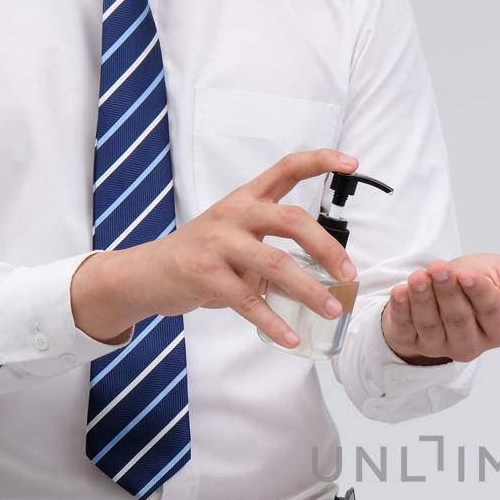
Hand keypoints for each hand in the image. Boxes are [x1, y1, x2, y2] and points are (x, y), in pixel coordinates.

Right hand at [71, 149, 359, 346]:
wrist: (147, 273)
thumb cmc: (202, 255)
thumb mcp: (236, 235)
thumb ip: (273, 243)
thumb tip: (321, 269)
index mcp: (246, 199)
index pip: (286, 169)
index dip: (320, 161)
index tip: (351, 163)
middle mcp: (234, 214)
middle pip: (292, 220)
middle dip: (327, 248)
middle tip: (349, 274)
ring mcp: (218, 243)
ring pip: (276, 263)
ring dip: (309, 290)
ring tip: (332, 311)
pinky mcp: (205, 275)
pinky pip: (248, 301)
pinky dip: (273, 323)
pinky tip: (291, 338)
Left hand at [382, 253, 499, 364]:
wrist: (445, 283)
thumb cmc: (480, 280)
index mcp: (499, 329)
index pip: (491, 312)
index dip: (479, 293)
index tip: (467, 275)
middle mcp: (471, 344)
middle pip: (458, 319)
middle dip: (448, 292)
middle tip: (439, 268)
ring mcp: (440, 346)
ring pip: (431, 324)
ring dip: (423, 299)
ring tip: (419, 276)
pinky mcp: (413, 342)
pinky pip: (405, 329)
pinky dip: (401, 310)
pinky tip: (400, 291)